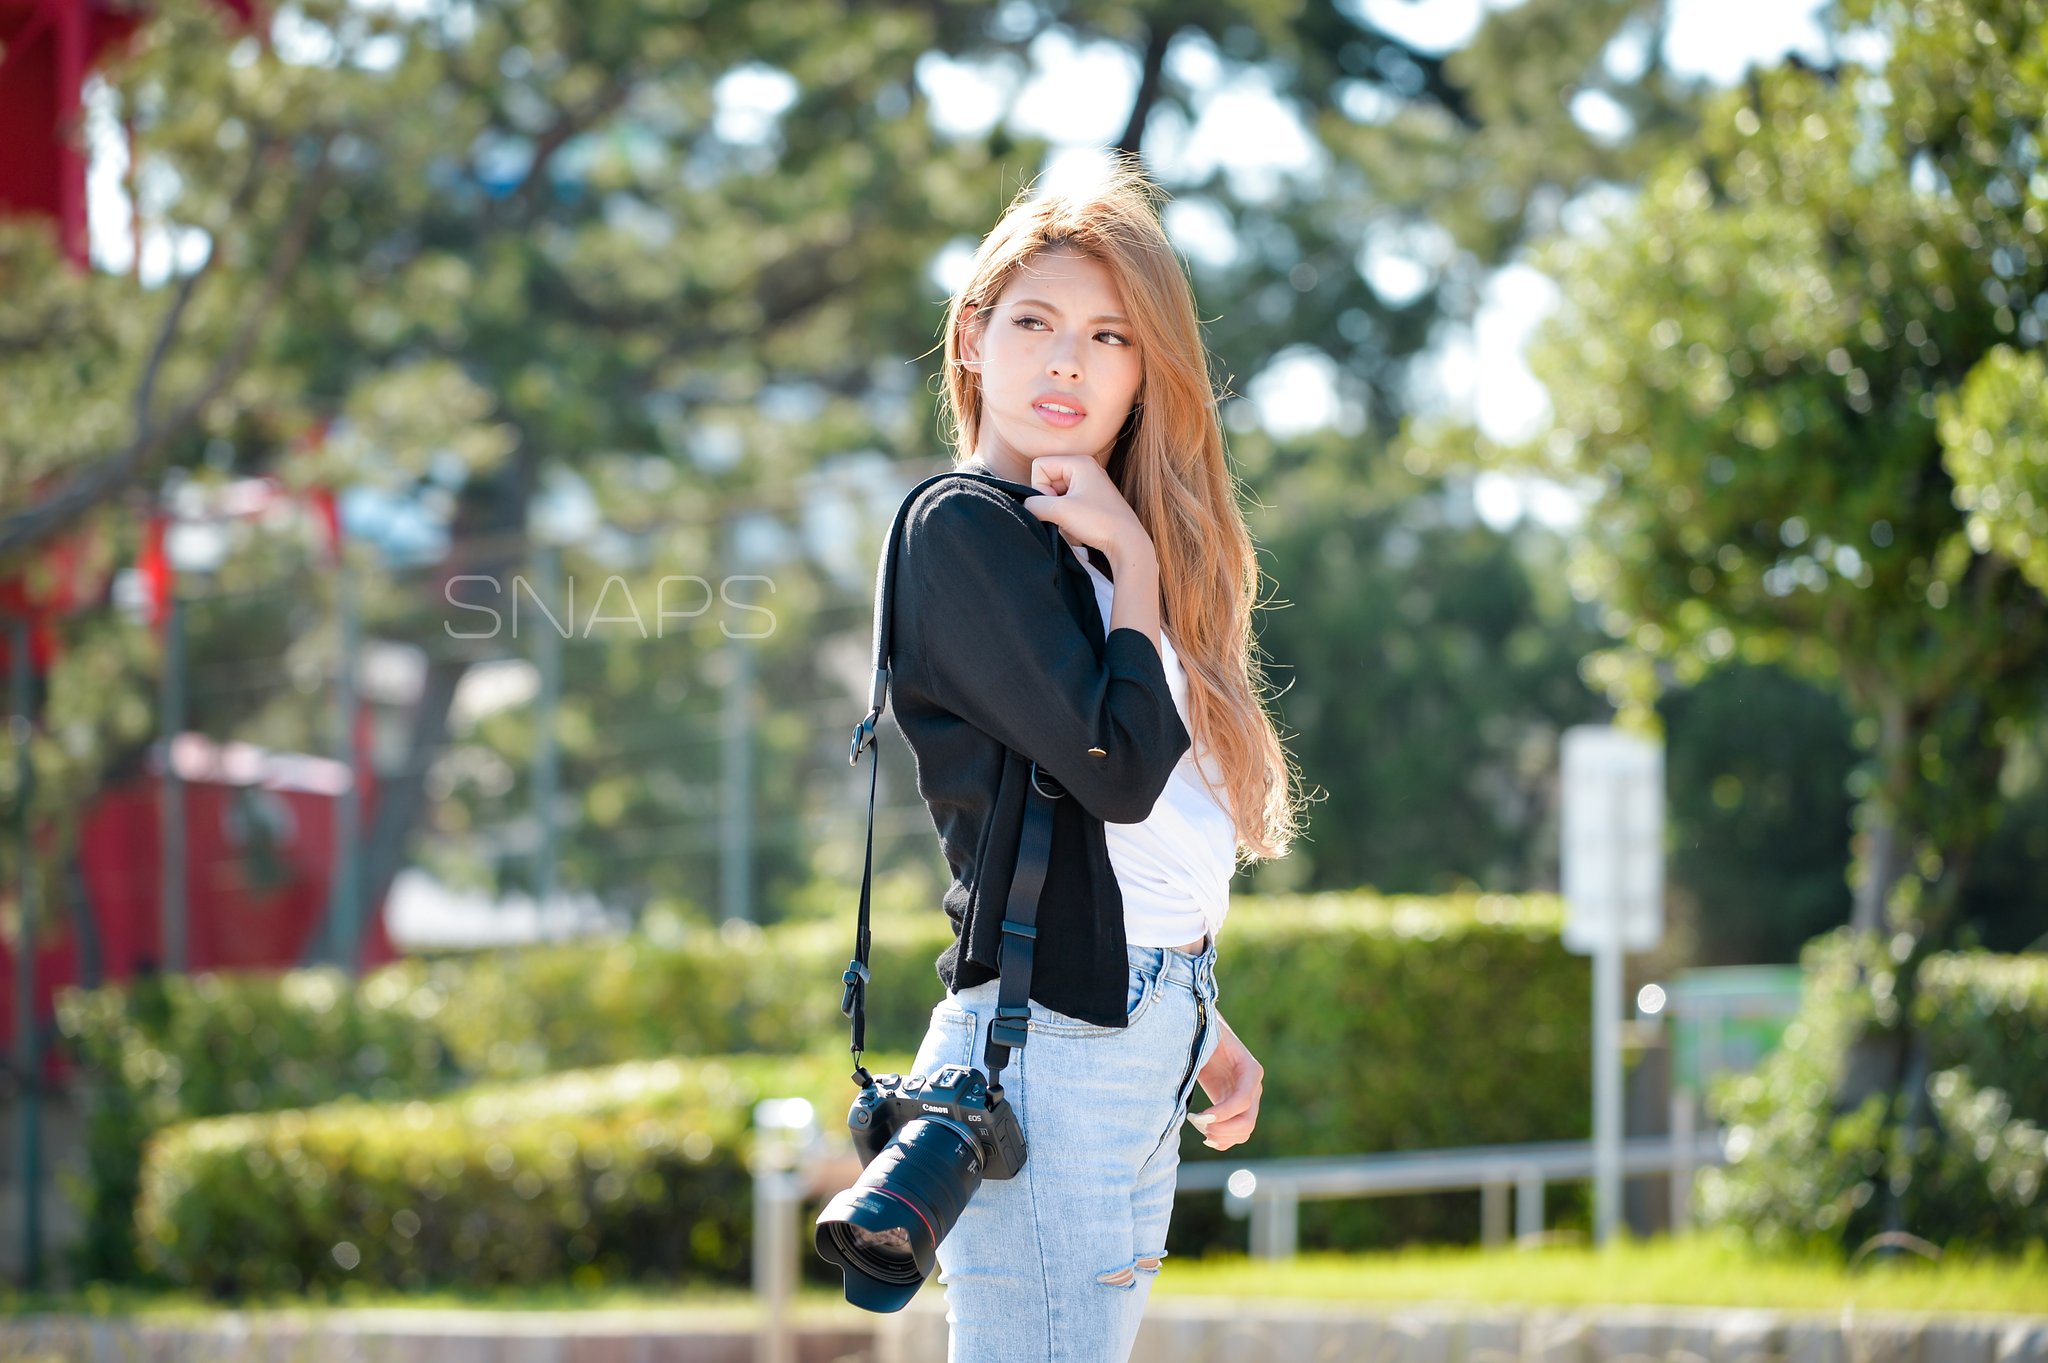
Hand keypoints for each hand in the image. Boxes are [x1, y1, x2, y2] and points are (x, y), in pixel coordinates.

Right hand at [1020, 455, 1151, 564]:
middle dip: (1050, 503)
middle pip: (1047, 480)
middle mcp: (1085, 468)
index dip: (1041, 488)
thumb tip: (1025, 506)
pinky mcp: (1092, 501)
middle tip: (1067, 515)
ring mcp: (1089, 485)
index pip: (1039, 466)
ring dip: (1059, 514)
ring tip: (1075, 524)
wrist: (1127, 544)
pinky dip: (1068, 519)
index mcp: (1079, 462)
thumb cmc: (1098, 522)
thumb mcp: (1059, 511)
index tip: (1058, 504)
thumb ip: (1034, 504)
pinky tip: (1080, 529)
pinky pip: (1066, 506)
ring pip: (1055, 496)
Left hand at [1185, 1008, 1261, 1150]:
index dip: (1223, 1112)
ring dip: (1221, 1136)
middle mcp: (1253, 1087)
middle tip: (1197, 1122)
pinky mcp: (1235, 1109)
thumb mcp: (1205, 1036)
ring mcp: (1247, 1100)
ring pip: (1244, 1132)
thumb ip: (1203, 1044)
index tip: (1199, 1117)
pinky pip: (1236, 1134)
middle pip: (1247, 1121)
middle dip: (1222, 1129)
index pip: (1243, 1099)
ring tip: (1198, 1125)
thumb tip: (1187, 1046)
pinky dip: (1223, 1141)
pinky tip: (1205, 1136)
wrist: (1206, 1033)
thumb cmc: (1203, 1032)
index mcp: (1250, 1069)